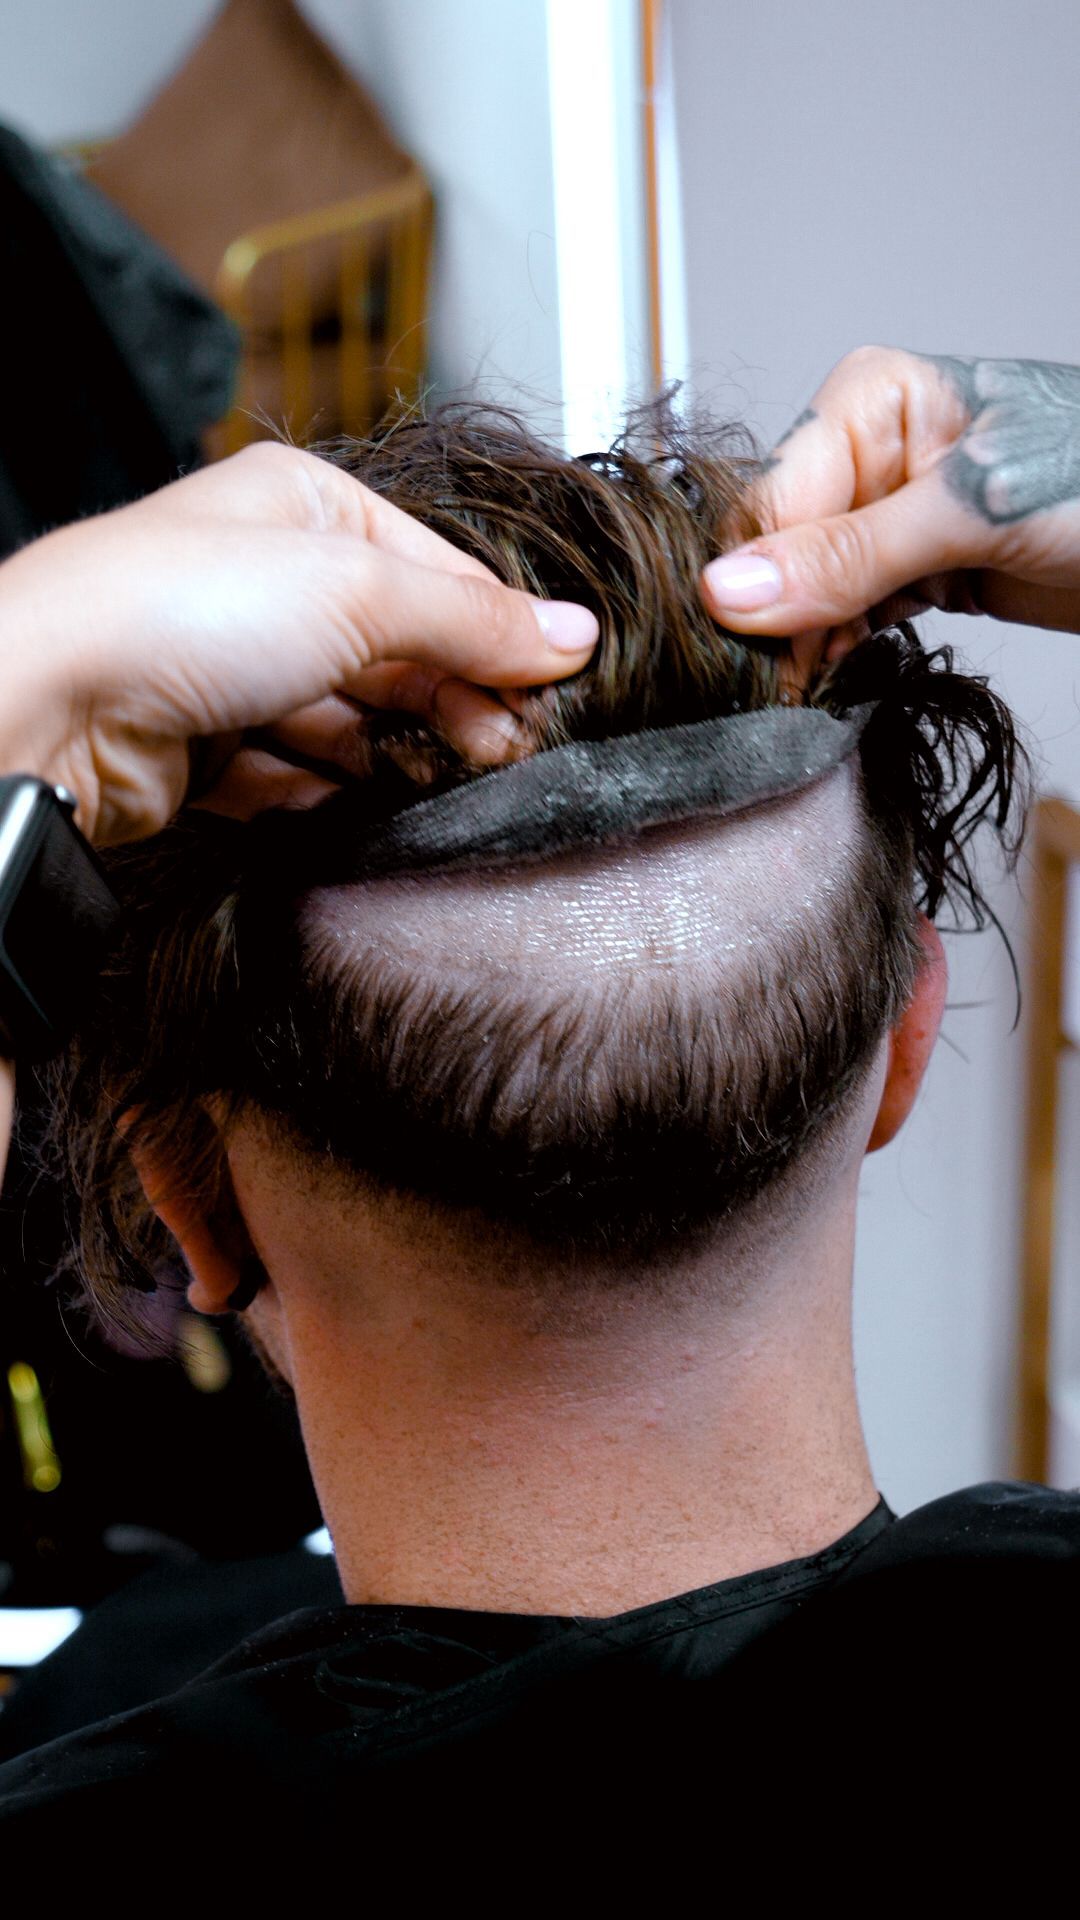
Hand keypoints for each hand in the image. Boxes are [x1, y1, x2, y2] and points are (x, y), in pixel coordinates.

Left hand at [0, 443, 597, 844]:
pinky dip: (332, 793)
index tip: (549, 691)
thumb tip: (571, 635)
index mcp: (303, 507)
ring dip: (401, 754)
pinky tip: (368, 807)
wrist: (51, 703)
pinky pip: (295, 776)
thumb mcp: (360, 591)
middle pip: (399, 650)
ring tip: (449, 780)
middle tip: (505, 750)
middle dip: (455, 702)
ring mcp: (232, 666)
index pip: (434, 571)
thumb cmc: (176, 609)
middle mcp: (266, 579)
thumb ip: (473, 622)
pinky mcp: (204, 748)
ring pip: (351, 720)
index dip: (496, 632)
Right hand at [701, 345, 1079, 676]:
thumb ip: (850, 556)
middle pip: (779, 550)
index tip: (752, 658)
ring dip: (813, 644)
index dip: (753, 583)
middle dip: (782, 619)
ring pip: (808, 592)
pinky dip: (847, 650)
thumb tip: (731, 592)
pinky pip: (851, 614)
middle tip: (787, 686)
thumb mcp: (972, 514)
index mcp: (871, 400)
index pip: (772, 500)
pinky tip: (848, 674)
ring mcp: (892, 515)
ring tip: (818, 687)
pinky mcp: (919, 568)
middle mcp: (871, 451)